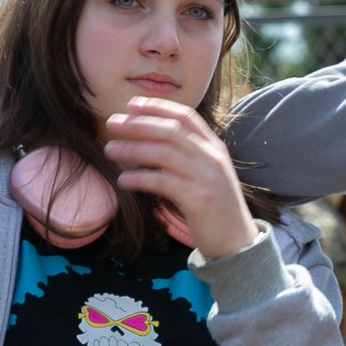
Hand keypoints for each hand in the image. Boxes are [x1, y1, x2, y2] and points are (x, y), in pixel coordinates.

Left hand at [103, 99, 255, 258]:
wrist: (236, 241)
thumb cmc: (215, 208)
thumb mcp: (206, 175)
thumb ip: (188, 157)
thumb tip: (150, 143)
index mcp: (215, 147)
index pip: (186, 116)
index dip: (158, 107)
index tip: (132, 104)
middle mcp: (212, 158)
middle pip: (171, 131)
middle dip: (138, 124)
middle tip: (112, 123)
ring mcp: (207, 177)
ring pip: (164, 153)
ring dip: (133, 149)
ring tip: (110, 149)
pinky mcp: (198, 198)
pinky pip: (162, 182)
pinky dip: (139, 179)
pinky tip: (123, 180)